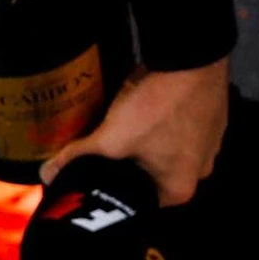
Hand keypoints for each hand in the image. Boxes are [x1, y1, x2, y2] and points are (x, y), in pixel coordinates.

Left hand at [39, 61, 230, 207]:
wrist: (193, 57)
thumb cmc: (156, 106)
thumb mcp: (110, 136)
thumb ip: (76, 157)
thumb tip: (45, 175)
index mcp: (179, 189)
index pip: (138, 203)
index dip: (113, 190)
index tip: (97, 178)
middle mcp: (200, 173)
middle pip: (153, 177)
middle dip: (129, 165)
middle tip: (107, 152)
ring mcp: (210, 144)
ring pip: (168, 152)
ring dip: (148, 143)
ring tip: (125, 128)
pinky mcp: (213, 119)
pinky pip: (182, 130)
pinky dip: (165, 124)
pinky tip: (147, 109)